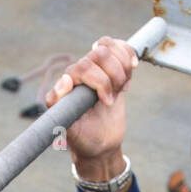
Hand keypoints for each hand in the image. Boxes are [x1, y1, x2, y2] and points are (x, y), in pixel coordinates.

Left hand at [44, 36, 138, 163]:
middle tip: (112, 100)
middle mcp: (79, 73)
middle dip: (113, 77)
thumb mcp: (69, 130)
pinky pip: (118, 47)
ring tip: (120, 89)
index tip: (108, 102)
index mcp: (66, 84)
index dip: (100, 81)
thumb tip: (65, 79)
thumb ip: (61, 107)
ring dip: (122, 69)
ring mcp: (95, 68)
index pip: (83, 66)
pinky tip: (129, 75)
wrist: (101, 145)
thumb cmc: (83, 138)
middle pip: (100, 54)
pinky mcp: (111, 68)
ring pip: (110, 47)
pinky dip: (128, 57)